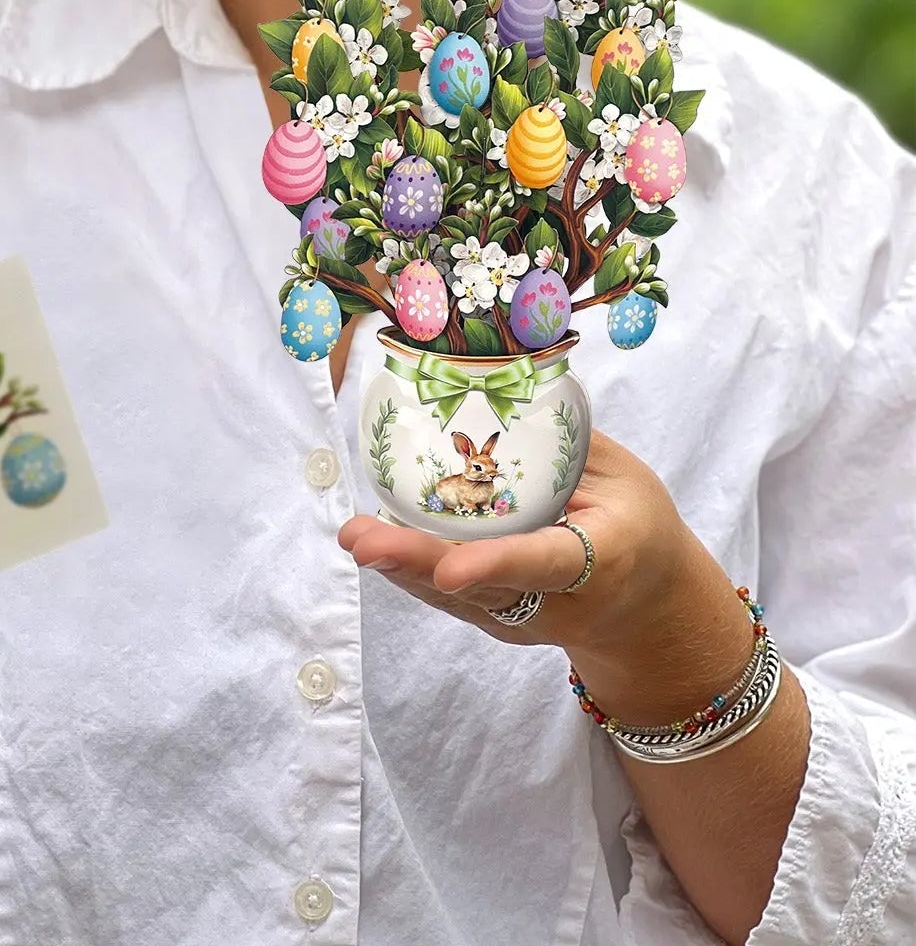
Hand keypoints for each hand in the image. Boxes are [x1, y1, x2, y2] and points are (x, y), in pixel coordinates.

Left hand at [338, 426, 696, 662]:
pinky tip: (375, 541)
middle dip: (419, 564)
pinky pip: (453, 598)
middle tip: (363, 541)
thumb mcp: (624, 477)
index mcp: (600, 560)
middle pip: (484, 587)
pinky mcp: (502, 621)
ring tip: (355, 536)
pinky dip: (413, 571)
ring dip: (402, 566)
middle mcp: (558, 601)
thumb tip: (506, 385)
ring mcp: (527, 618)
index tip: (449, 570)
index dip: (494, 564)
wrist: (650, 609)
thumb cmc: (638, 525)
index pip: (542, 562)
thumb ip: (566, 442)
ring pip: (459, 598)